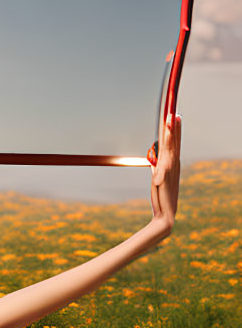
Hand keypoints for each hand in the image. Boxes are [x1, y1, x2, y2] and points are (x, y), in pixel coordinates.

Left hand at [149, 112, 181, 231]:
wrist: (164, 214)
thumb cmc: (161, 196)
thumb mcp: (158, 178)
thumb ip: (157, 167)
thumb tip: (153, 159)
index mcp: (172, 164)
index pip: (174, 144)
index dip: (174, 131)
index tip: (173, 116)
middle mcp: (174, 165)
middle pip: (175, 142)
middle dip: (174, 127)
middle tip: (174, 112)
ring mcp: (171, 170)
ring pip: (171, 147)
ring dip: (171, 132)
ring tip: (171, 119)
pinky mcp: (165, 176)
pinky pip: (165, 158)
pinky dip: (166, 148)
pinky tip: (165, 139)